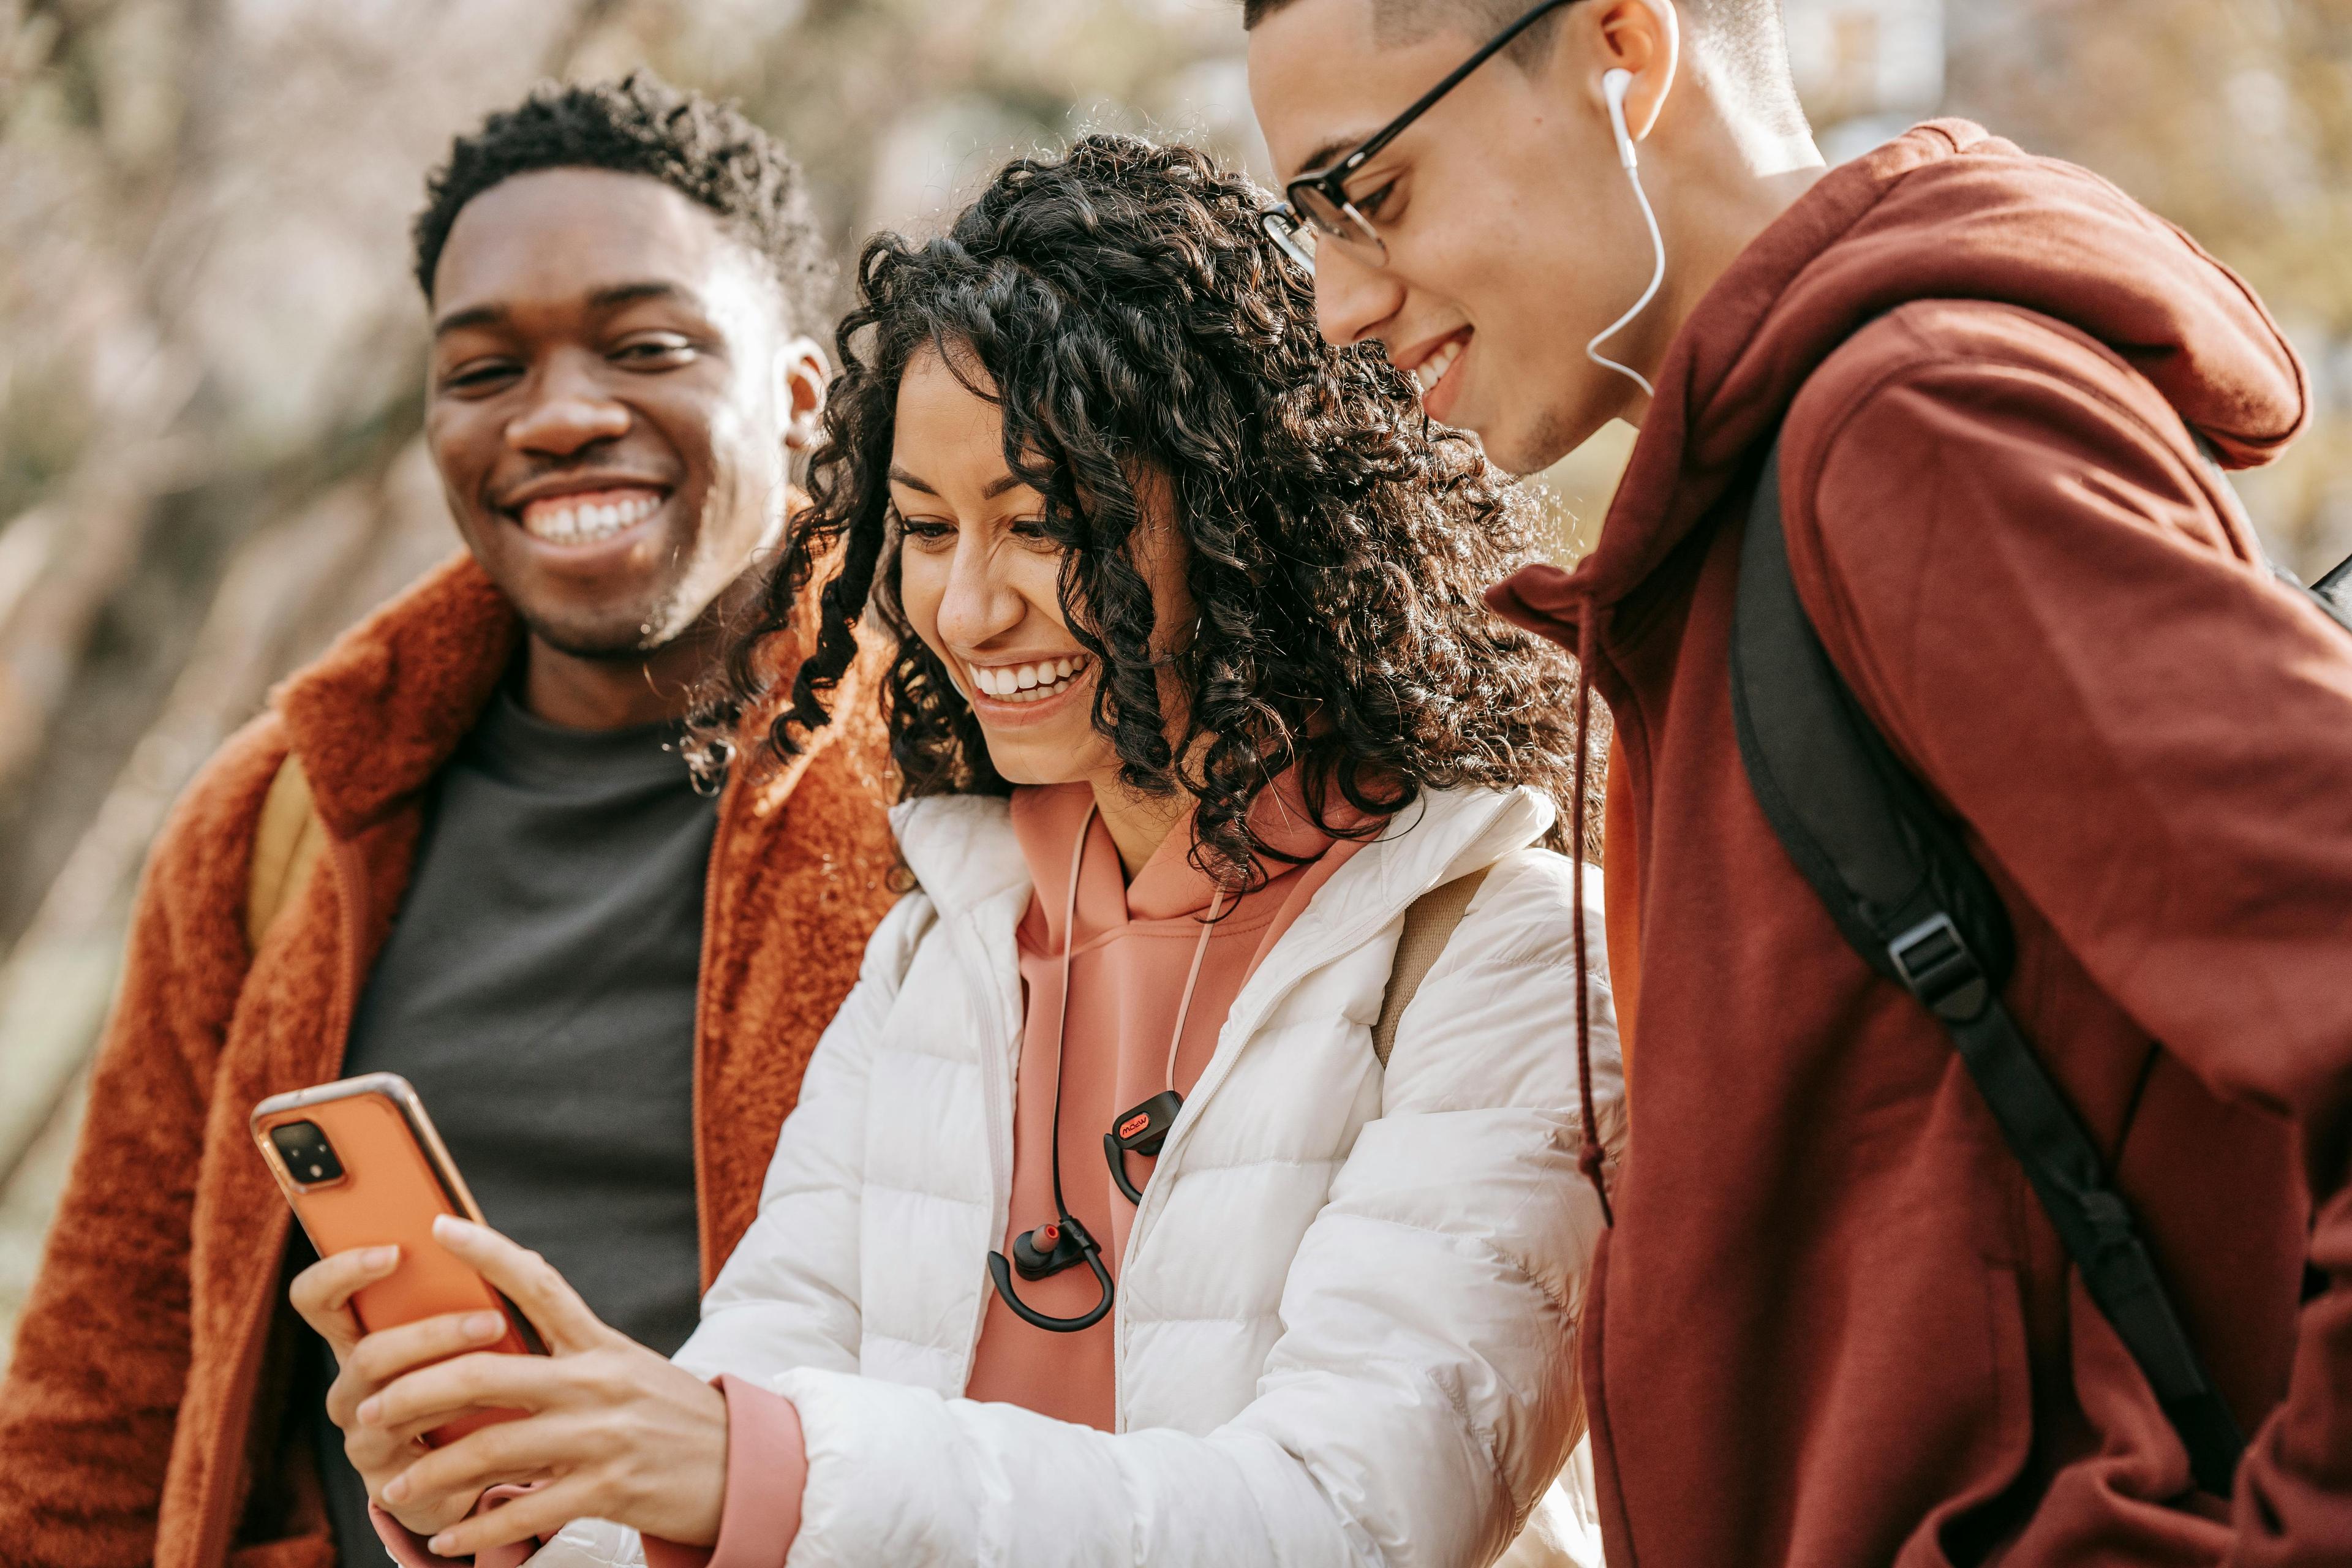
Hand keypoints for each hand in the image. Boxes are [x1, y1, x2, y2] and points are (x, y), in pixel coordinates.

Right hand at [289, 1243, 504, 1535]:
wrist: (474, 1464)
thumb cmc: (467, 1379)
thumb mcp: (457, 1335)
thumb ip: (462, 1293)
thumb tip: (498, 1244)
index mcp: (356, 1338)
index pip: (314, 1299)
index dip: (340, 1272)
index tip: (393, 1251)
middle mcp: (349, 1387)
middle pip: (367, 1355)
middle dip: (433, 1335)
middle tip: (492, 1320)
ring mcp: (361, 1436)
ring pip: (398, 1404)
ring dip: (459, 1382)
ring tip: (512, 1366)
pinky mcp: (388, 1482)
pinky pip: (423, 1452)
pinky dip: (468, 1428)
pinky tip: (507, 1415)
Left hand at [354, 1217, 729, 1557]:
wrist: (744, 1466)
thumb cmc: (673, 1416)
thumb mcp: (627, 1367)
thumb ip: (570, 1354)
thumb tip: (499, 1338)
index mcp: (600, 1344)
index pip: (538, 1282)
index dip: (487, 1251)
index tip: (437, 1228)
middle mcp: (597, 1381)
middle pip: (484, 1372)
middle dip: (412, 1390)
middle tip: (368, 1407)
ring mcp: (603, 1436)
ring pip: (492, 1449)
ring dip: (430, 1472)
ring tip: (393, 1486)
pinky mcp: (609, 1488)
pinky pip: (526, 1511)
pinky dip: (478, 1528)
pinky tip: (447, 1536)